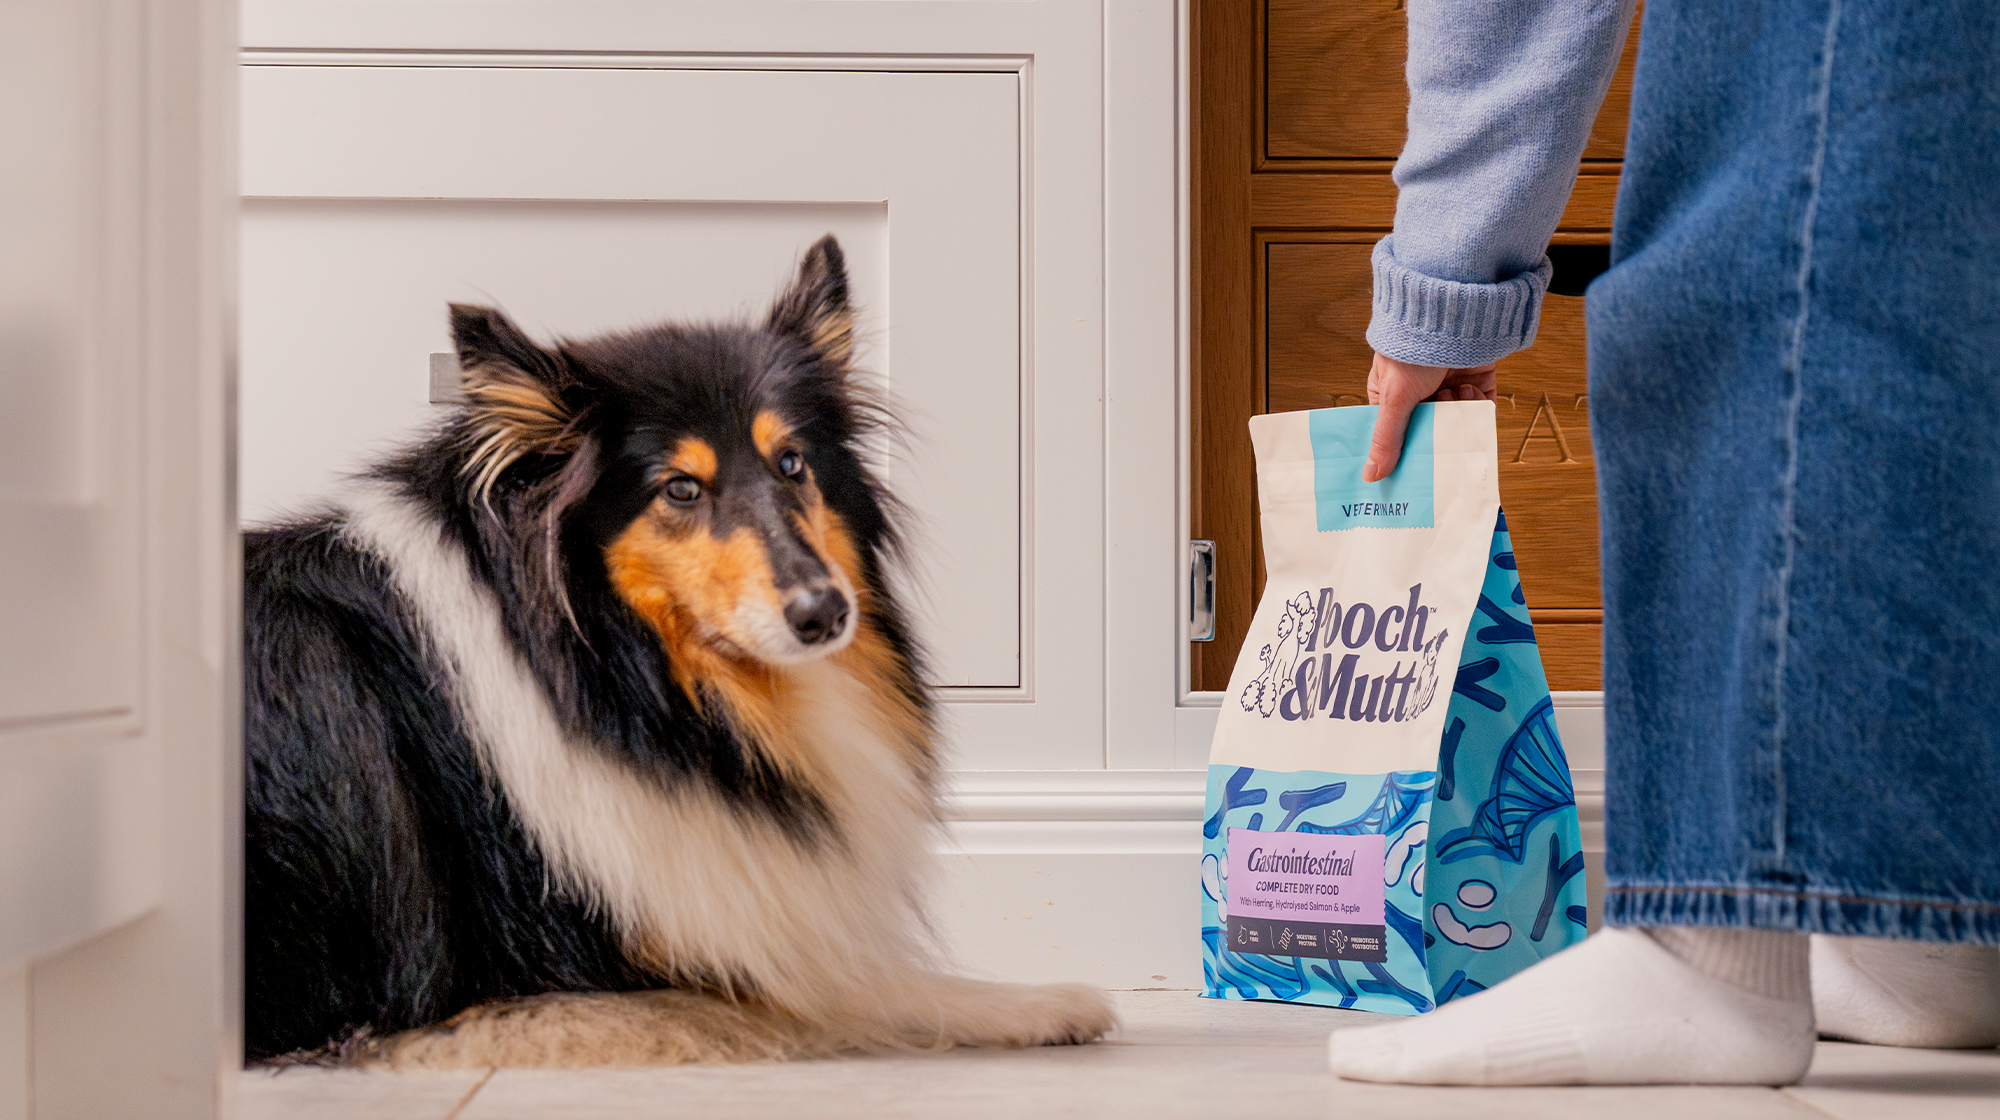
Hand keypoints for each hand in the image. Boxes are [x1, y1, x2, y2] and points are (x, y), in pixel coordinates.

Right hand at [1361, 352, 1497, 481]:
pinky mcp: (1476, 383)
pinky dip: (1476, 404)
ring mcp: (1449, 389)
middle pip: (1429, 434)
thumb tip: (1370, 476)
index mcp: (1391, 398)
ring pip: (1457, 422)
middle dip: (1435, 437)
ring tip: (1449, 397)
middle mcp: (1421, 396)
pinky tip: (1466, 390)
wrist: (1449, 314)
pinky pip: (1480, 409)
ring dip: (1456, 413)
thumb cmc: (1410, 348)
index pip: (1395, 436)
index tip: (1407, 472)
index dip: (1401, 454)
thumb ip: (1385, 439)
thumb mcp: (1394, 398)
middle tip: (1437, 446)